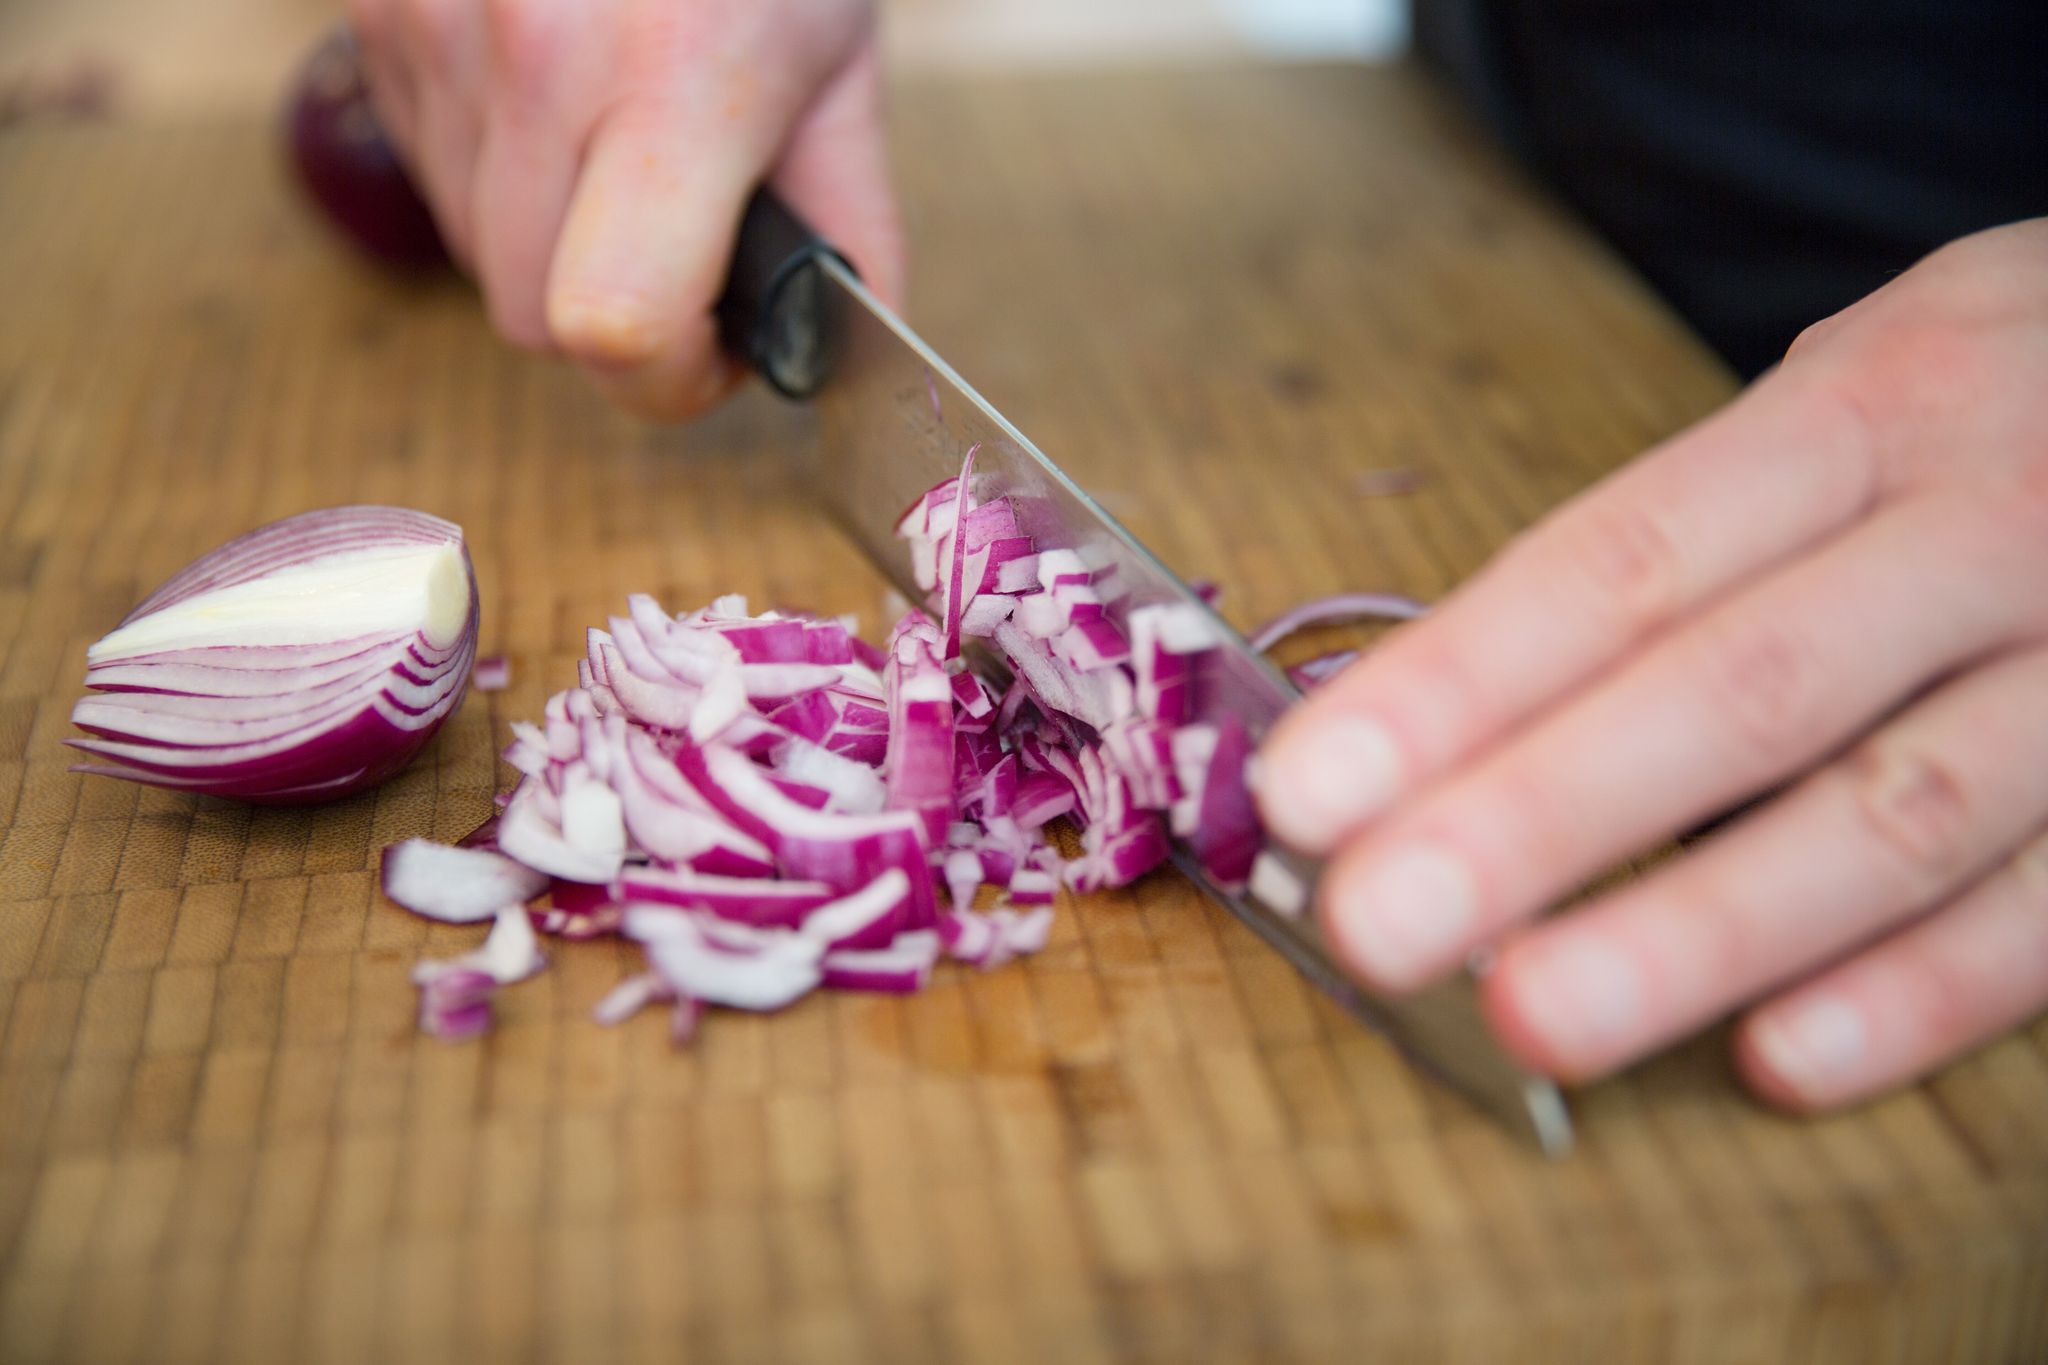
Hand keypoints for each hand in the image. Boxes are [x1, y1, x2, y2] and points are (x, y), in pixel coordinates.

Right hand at [346, 0, 902, 419]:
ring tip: (624, 153)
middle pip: (534, 319)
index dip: (668, 377)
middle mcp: (535, 56)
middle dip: (618, 321)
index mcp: (673, 81)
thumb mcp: (840, 66)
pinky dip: (499, 178)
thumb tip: (832, 350)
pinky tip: (560, 105)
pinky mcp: (382, 12)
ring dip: (555, 249)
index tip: (710, 347)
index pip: (612, 324)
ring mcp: (438, 31)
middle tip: (683, 253)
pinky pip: (432, 173)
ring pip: (475, 256)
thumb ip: (850, 224)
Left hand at [1256, 220, 2047, 1112]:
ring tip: (1529, 1016)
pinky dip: (1922, 993)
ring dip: (1699, 929)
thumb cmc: (2013, 405)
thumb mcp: (1869, 390)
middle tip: (1372, 927)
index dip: (1460, 682)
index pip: (1625, 562)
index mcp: (1869, 410)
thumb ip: (1700, 534)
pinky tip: (1778, 1062)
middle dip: (1537, 818)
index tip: (1309, 790)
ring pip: (1893, 812)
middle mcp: (1988, 523)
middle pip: (1736, 689)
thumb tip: (1455, 705)